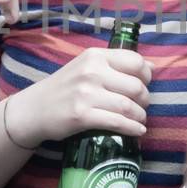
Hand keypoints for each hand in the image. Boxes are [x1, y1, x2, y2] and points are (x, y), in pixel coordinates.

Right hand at [9, 48, 152, 144]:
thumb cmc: (65, 88)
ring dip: (140, 116)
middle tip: (141, 107)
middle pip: (136, 86)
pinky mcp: (81, 116)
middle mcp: (92, 72)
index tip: (145, 86)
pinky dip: (132, 129)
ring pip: (128, 106)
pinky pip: (116, 122)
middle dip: (145, 100)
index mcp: (95, 56)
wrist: (35, 109)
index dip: (146, 76)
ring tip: (139, 120)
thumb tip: (151, 66)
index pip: (136, 61)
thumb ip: (116, 64)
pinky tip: (137, 131)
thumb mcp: (87, 66)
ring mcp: (86, 94)